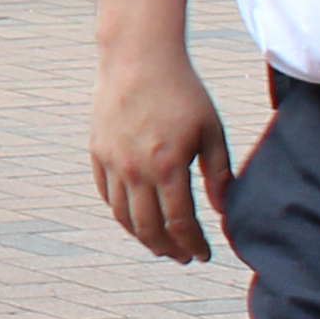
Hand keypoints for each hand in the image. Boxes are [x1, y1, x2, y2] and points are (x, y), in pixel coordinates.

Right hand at [91, 42, 235, 263]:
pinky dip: (120, 213)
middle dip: (168, 249)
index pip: (180, 224)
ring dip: (142, 237)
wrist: (138, 59)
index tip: (206, 255)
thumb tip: (221, 211)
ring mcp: (112, 162)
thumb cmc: (183, 93)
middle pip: (148, 228)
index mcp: (168, 167)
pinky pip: (105, 194)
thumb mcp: (212, 132)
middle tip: (183, 258)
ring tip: (159, 245)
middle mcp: (135, 170)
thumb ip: (218, 175)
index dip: (194, 245)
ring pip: (122, 216)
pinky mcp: (97, 152)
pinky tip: (136, 217)